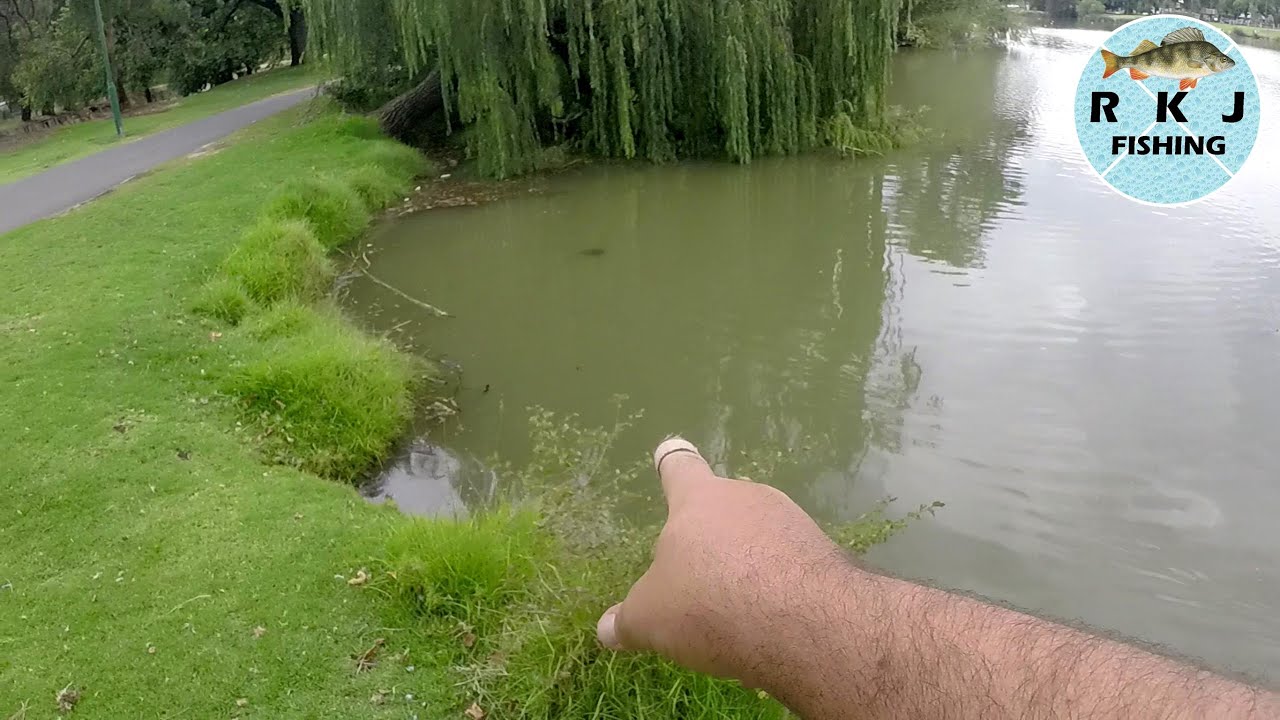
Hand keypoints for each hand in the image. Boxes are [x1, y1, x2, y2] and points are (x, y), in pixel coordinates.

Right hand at [595, 438, 858, 687]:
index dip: (671, 462)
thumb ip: (629, 619)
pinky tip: (770, 624)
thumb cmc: (709, 604)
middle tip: (698, 579)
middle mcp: (747, 498)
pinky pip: (789, 565)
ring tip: (734, 612)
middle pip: (723, 508)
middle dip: (711, 537)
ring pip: (759, 538)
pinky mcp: (823, 554)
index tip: (671, 450)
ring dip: (746, 564)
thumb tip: (608, 629)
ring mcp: (792, 522)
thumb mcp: (650, 618)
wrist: (804, 624)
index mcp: (699, 500)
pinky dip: (776, 587)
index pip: (679, 469)